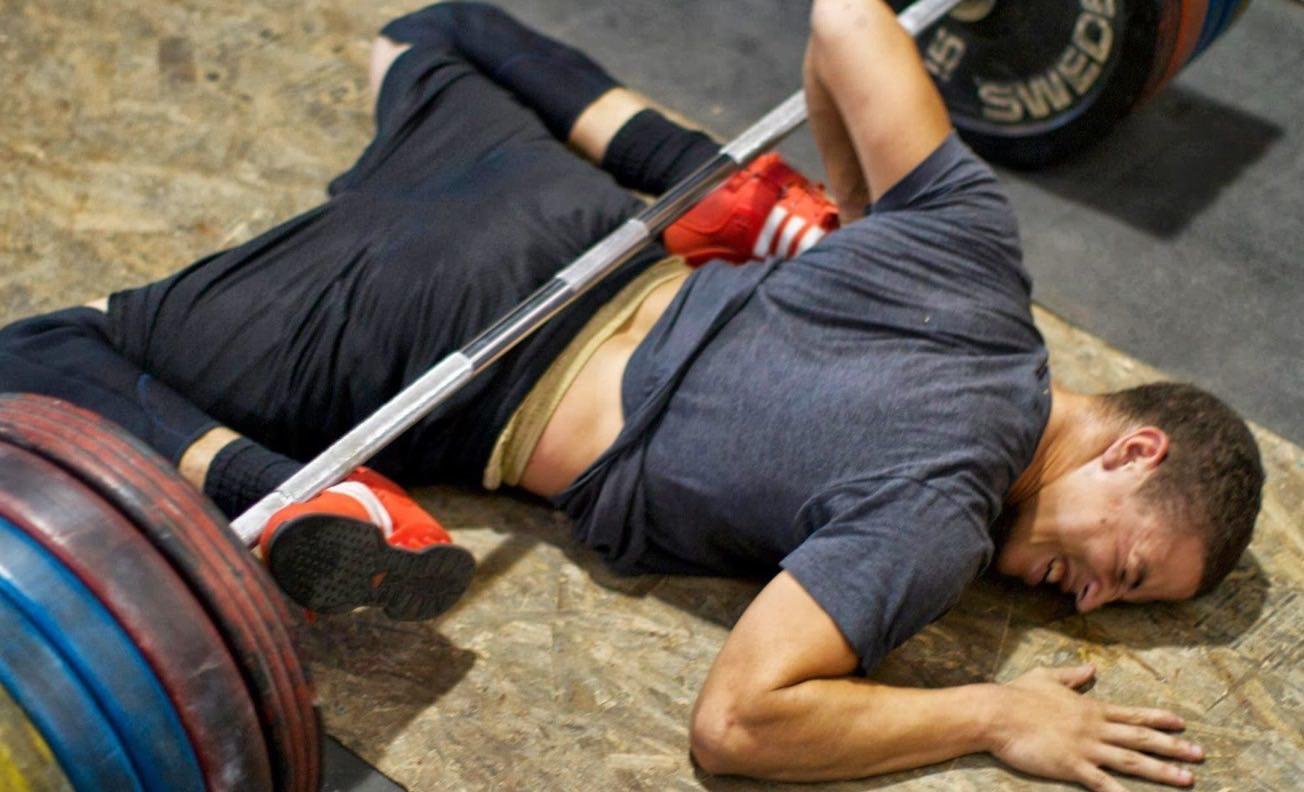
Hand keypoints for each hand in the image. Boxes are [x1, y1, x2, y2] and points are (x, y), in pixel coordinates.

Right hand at [987, 664, 1204, 791]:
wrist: (998, 712)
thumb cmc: (1018, 694)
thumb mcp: (1046, 676)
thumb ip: (1072, 674)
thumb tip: (1092, 668)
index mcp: (1090, 707)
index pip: (1132, 714)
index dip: (1158, 719)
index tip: (1182, 723)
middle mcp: (1095, 728)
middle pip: (1141, 739)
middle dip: (1173, 747)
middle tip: (1200, 754)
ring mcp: (1086, 748)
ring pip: (1132, 761)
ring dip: (1162, 771)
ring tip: (1187, 779)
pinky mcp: (1073, 766)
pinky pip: (1103, 783)